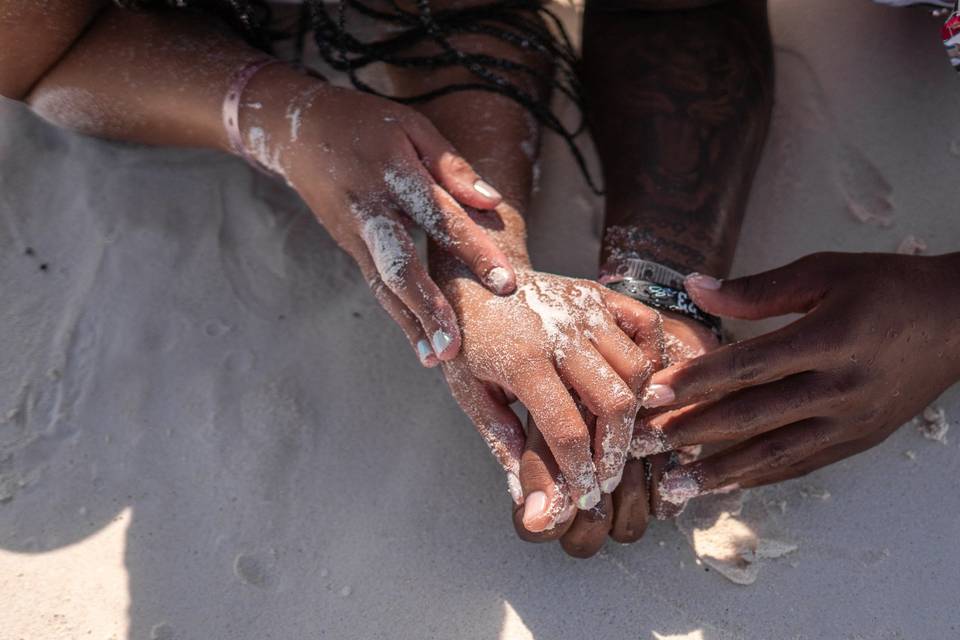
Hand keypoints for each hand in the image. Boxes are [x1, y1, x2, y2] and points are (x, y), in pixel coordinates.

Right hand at [246, 77, 517, 364]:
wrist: (297, 133)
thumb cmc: (366, 125)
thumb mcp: (412, 128)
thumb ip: (452, 167)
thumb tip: (493, 202)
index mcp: (392, 174)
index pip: (439, 216)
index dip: (473, 250)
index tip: (505, 283)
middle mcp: (370, 211)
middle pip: (399, 265)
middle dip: (428, 307)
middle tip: (454, 346)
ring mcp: (354, 235)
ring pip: (384, 287)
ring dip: (412, 325)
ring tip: (440, 359)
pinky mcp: (350, 249)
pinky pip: (378, 287)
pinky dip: (400, 317)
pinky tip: (422, 345)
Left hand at [438, 264, 663, 510]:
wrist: (471, 282)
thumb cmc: (468, 343)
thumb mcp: (470, 395)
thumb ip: (501, 442)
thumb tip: (525, 500)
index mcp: (523, 361)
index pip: (567, 429)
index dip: (581, 472)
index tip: (585, 495)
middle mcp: (560, 332)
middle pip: (614, 403)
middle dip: (616, 451)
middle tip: (606, 476)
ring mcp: (584, 309)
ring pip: (637, 368)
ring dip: (636, 410)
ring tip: (618, 436)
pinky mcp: (598, 293)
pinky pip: (645, 326)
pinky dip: (652, 358)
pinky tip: (636, 385)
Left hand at [639, 252, 959, 507]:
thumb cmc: (890, 289)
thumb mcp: (825, 273)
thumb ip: (757, 290)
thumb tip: (694, 287)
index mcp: (830, 339)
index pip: (749, 367)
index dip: (697, 382)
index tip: (653, 393)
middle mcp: (841, 387)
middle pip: (754, 416)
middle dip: (694, 432)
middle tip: (646, 443)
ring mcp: (852, 421)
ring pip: (777, 454)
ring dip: (721, 471)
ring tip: (675, 484)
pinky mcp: (860, 440)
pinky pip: (802, 464)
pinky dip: (761, 475)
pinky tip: (726, 483)